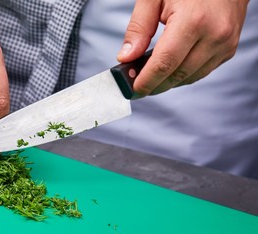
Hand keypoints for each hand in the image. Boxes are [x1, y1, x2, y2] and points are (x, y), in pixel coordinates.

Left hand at [117, 0, 248, 96]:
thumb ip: (139, 28)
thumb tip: (127, 58)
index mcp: (193, 20)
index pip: (164, 63)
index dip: (146, 81)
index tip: (133, 90)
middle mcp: (214, 35)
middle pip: (177, 75)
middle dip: (154, 86)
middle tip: (136, 87)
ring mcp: (225, 44)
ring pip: (190, 77)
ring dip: (168, 82)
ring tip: (150, 78)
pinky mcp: (228, 49)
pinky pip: (201, 72)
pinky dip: (182, 75)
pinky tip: (170, 70)